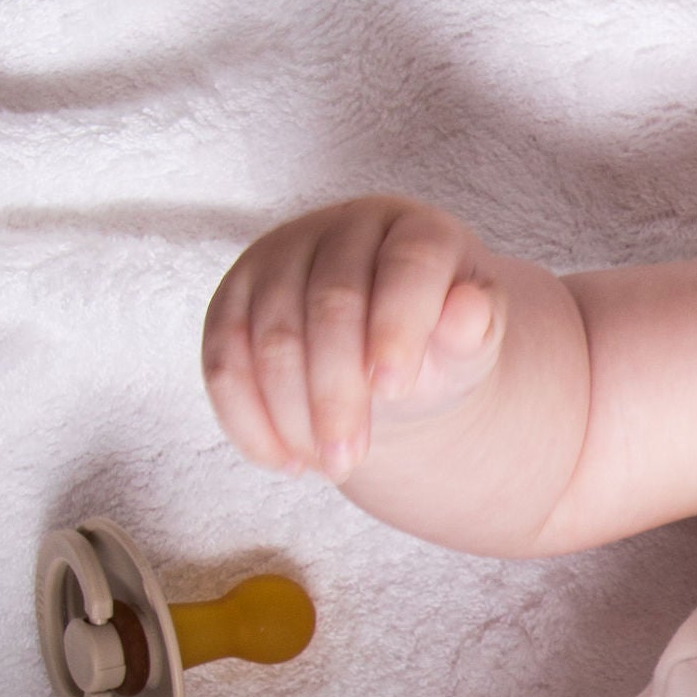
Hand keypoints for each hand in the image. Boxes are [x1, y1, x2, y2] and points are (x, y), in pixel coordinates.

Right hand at [203, 197, 506, 480]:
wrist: (388, 357)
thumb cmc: (437, 348)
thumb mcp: (468, 348)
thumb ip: (473, 332)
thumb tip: (471, 309)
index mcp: (415, 230)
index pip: (407, 267)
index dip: (396, 326)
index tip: (393, 390)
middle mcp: (342, 230)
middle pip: (329, 306)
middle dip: (337, 393)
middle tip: (350, 460)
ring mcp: (279, 259)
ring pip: (270, 338)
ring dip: (293, 416)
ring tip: (331, 467)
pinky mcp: (233, 300)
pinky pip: (223, 361)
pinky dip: (248, 420)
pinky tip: (286, 462)